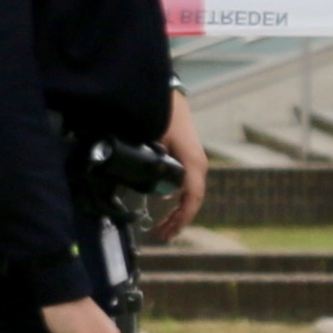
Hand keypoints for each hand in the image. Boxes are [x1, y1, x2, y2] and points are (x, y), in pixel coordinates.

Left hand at [161, 91, 207, 237]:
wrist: (169, 97)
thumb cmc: (163, 115)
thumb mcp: (153, 138)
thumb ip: (148, 159)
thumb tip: (134, 178)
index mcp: (193, 162)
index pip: (192, 197)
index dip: (181, 217)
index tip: (168, 230)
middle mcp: (198, 165)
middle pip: (192, 200)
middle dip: (178, 220)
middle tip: (161, 236)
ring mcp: (194, 162)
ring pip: (190, 194)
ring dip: (178, 212)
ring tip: (164, 229)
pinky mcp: (188, 160)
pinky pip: (186, 186)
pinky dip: (177, 200)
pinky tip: (167, 209)